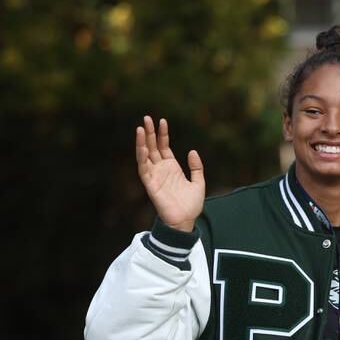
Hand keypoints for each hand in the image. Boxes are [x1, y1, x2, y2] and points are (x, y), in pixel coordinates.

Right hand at [136, 116, 204, 231]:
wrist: (186, 221)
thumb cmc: (191, 205)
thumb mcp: (199, 182)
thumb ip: (197, 167)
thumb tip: (192, 151)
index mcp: (172, 168)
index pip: (164, 147)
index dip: (163, 134)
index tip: (162, 120)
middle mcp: (161, 170)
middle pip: (153, 147)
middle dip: (150, 133)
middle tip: (146, 117)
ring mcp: (155, 176)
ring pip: (145, 156)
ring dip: (142, 142)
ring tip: (141, 127)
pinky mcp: (150, 185)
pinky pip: (144, 169)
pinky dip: (142, 157)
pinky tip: (142, 146)